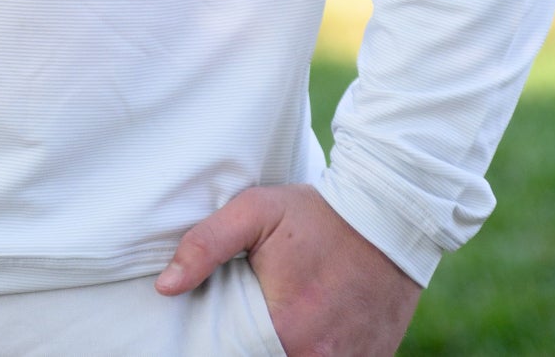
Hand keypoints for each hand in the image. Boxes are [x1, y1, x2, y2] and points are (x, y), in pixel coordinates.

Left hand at [155, 183, 419, 356]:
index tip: (228, 327)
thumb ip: (206, 245)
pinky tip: (316, 325)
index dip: (229, 345)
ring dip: (290, 347)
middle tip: (258, 316)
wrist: (388, 214)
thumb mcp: (255, 212)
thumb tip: (165, 286)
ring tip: (285, 318)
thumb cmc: (317, 214)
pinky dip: (321, 349)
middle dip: (258, 345)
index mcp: (286, 331)